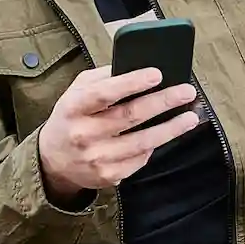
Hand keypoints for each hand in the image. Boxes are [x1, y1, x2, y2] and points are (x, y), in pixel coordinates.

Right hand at [36, 65, 199, 198]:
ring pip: (142, 141)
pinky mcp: (109, 175)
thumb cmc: (72, 118)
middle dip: (163, 102)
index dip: (132, 83)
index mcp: (73, 107)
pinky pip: (140, 159)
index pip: (104, 93)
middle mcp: (83, 134)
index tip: (157, 74)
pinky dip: (155, 145)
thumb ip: (103, 78)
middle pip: (129, 116)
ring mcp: (97, 157)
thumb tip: (137, 68)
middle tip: (187, 92)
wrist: (53, 160)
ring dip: (171, 128)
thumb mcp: (77, 91)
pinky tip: (166, 134)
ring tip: (191, 116)